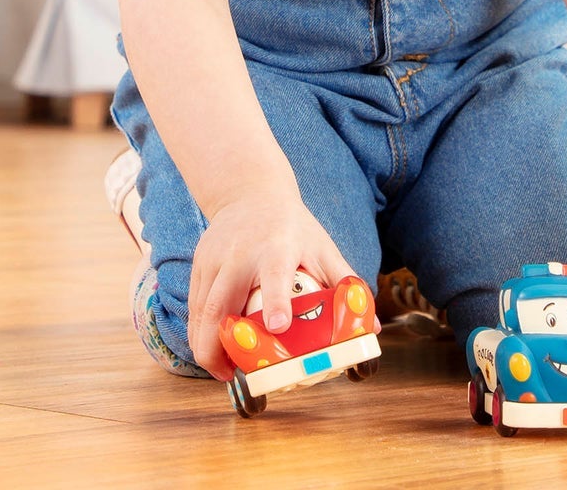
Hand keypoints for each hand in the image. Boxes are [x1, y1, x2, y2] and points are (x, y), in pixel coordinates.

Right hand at [187, 183, 354, 379]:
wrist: (249, 192)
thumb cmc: (292, 226)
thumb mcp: (322, 248)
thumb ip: (345, 285)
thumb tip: (371, 328)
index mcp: (276, 249)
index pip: (274, 276)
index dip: (277, 302)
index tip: (279, 327)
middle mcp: (239, 256)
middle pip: (217, 305)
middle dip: (217, 347)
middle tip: (231, 374)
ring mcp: (214, 260)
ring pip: (199, 311)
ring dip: (205, 346)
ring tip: (222, 370)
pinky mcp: (199, 264)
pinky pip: (194, 305)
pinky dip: (199, 332)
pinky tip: (213, 347)